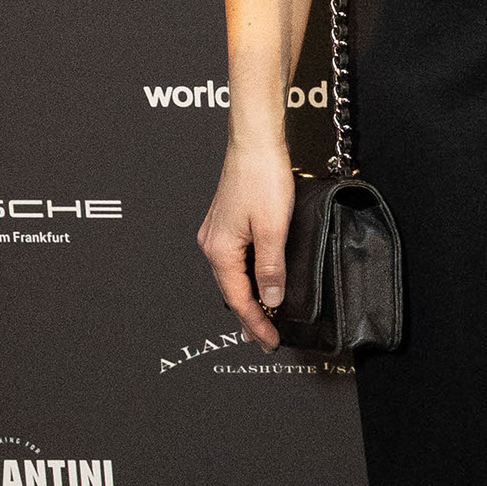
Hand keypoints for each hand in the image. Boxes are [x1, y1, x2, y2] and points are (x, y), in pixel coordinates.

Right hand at [199, 139, 296, 348]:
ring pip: (232, 277)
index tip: (270, 341)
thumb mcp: (274, 229)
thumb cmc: (262, 178)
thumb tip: (272, 299)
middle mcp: (212, 244)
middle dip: (249, 317)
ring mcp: (216, 233)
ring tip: (263, 319)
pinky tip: (257, 283)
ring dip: (248, 298)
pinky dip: (246, 278)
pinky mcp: (226, 223)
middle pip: (232, 291)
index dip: (256, 323)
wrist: (255, 143)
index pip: (239, 299)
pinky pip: (234, 261)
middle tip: (265, 340)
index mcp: (220, 250)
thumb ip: (272, 267)